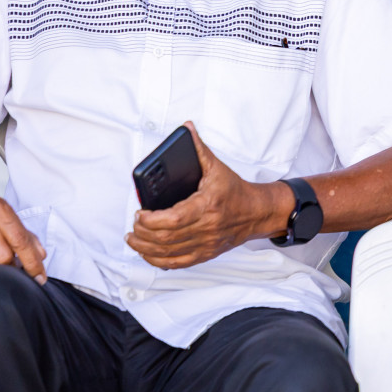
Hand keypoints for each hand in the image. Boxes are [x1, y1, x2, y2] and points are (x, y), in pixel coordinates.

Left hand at [125, 122, 288, 268]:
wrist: (256, 212)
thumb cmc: (235, 191)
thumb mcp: (217, 167)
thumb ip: (199, 149)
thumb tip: (187, 129)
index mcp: (207, 205)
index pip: (173, 219)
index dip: (151, 220)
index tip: (140, 213)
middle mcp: (207, 228)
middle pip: (166, 238)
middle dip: (143, 233)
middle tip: (134, 224)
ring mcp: (206, 244)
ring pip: (168, 253)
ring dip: (145, 248)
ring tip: (134, 238)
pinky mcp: (205, 254)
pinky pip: (177, 263)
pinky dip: (158, 260)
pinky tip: (148, 253)